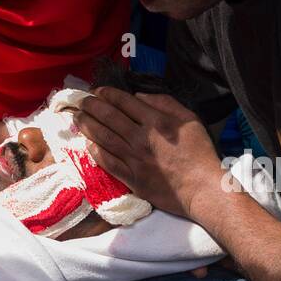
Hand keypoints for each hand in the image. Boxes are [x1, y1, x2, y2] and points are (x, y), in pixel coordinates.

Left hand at [74, 88, 224, 219]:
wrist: (203, 189)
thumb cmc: (200, 152)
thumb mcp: (189, 119)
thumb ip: (165, 103)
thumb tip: (139, 97)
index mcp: (155, 121)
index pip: (124, 102)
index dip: (106, 93)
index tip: (97, 91)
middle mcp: (141, 138)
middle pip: (108, 117)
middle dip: (91, 106)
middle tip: (80, 101)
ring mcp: (134, 159)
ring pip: (103, 137)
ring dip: (87, 125)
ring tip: (77, 118)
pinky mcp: (131, 178)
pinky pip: (107, 162)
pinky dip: (95, 151)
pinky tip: (87, 143)